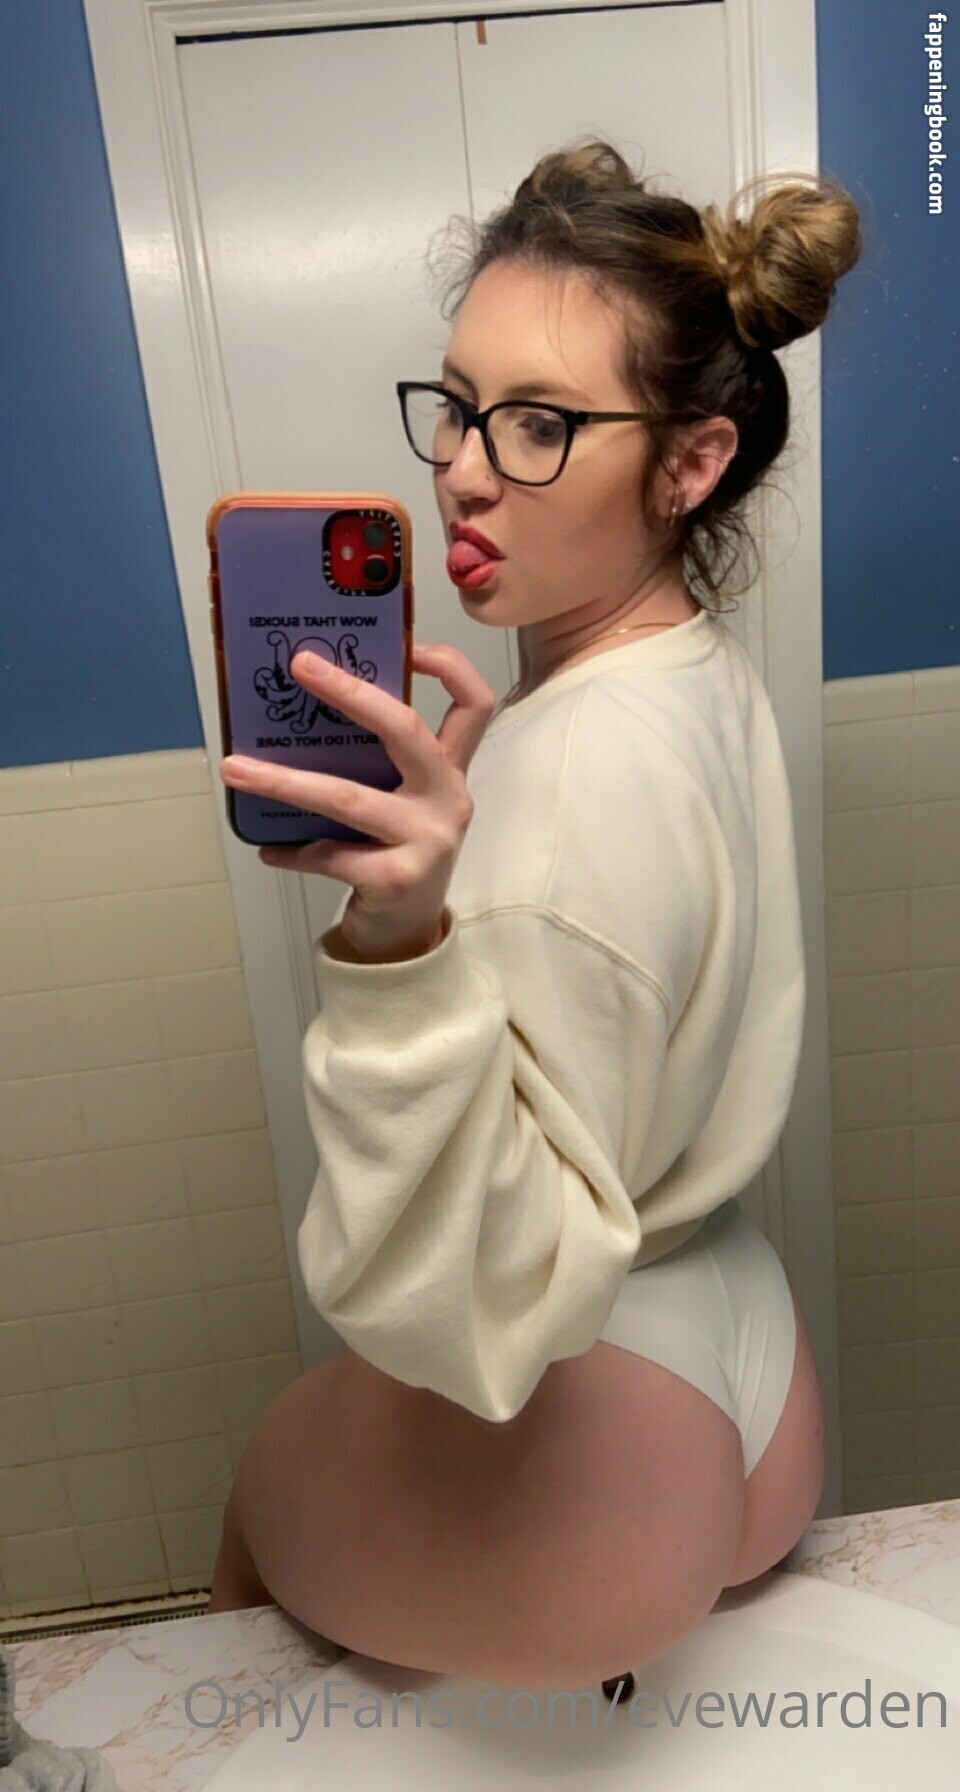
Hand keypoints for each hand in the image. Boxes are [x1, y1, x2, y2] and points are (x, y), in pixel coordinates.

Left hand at [219, 643, 495, 961]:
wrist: (408, 934)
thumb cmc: (396, 854)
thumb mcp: (403, 803)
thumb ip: (378, 765)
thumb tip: (299, 714)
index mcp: (450, 770)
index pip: (474, 703)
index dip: (447, 666)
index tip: (406, 644)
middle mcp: (449, 798)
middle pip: (406, 729)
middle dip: (351, 692)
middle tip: (300, 666)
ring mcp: (428, 839)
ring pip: (346, 797)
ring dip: (283, 780)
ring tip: (235, 768)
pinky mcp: (397, 878)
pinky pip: (329, 854)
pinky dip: (292, 850)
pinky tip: (269, 850)